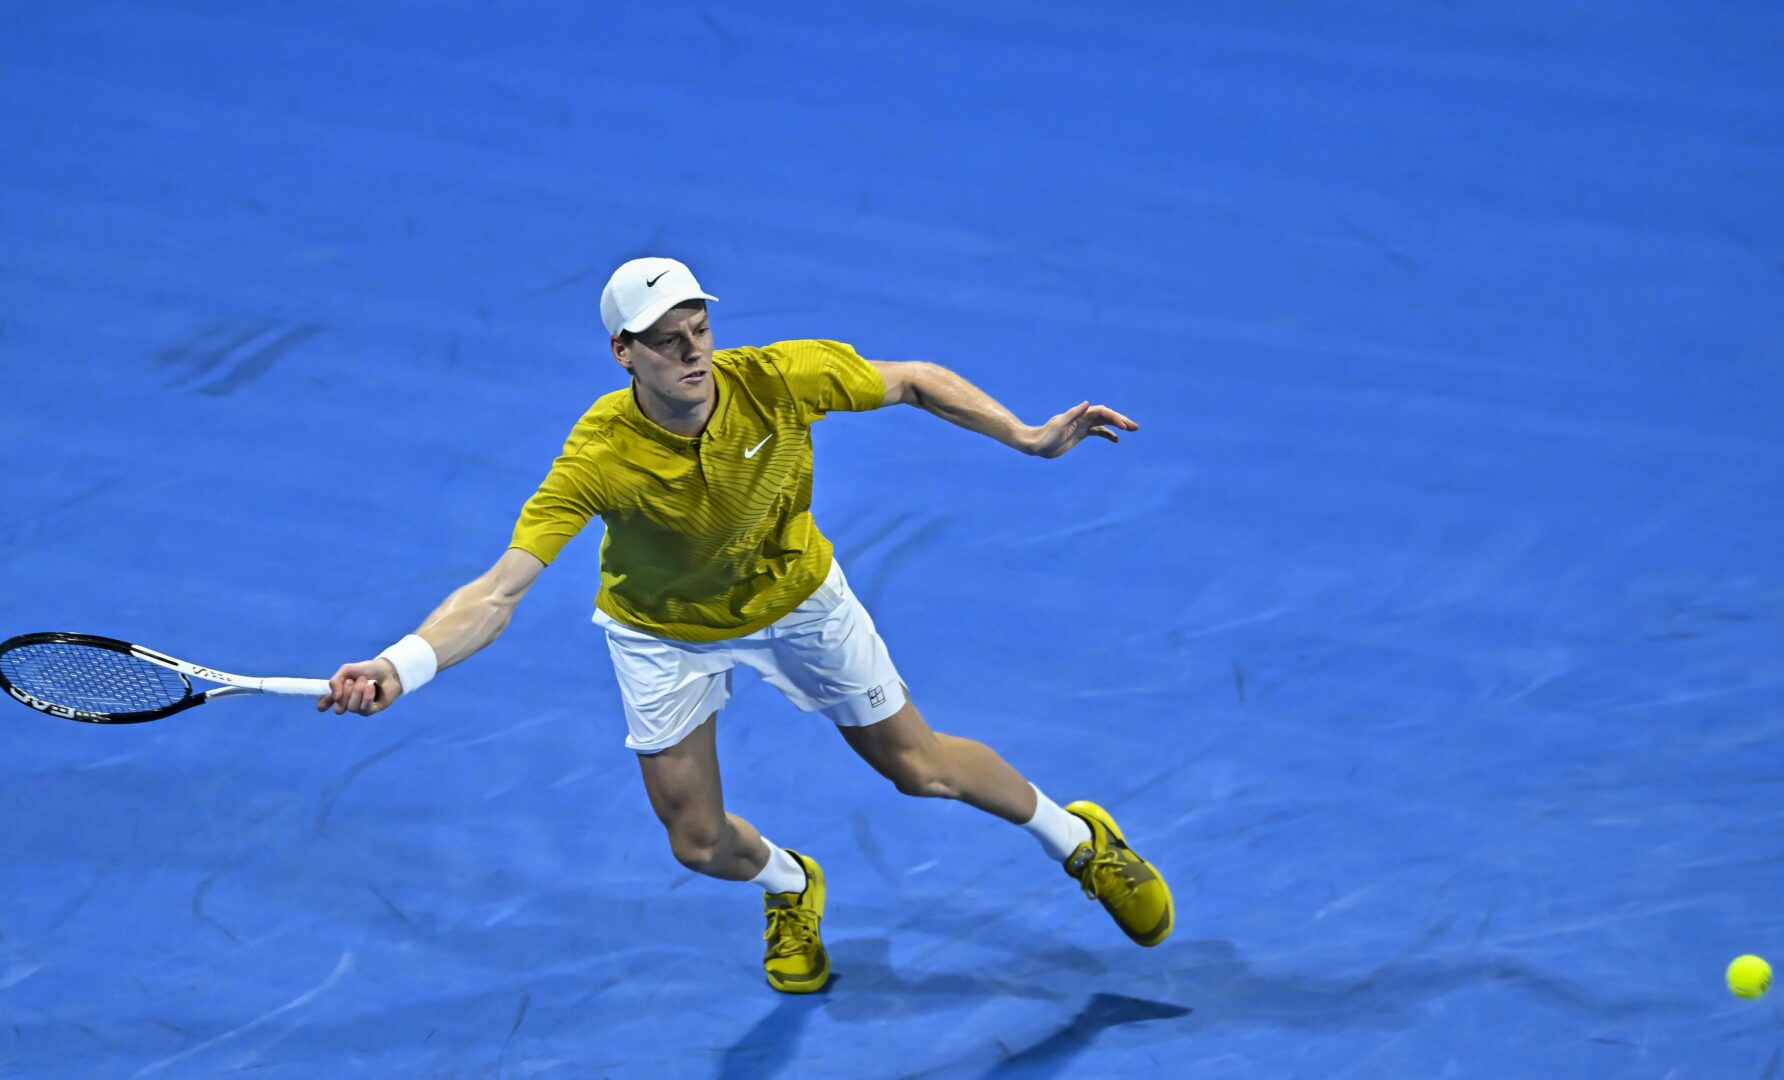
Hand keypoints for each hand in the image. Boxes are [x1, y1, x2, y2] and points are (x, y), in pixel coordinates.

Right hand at [316, 658, 401, 715]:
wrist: (388, 670)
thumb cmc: (368, 669)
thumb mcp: (347, 670)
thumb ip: (335, 681)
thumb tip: (334, 697)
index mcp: (339, 692)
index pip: (324, 704)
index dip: (323, 704)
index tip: (329, 697)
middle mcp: (347, 702)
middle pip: (338, 709)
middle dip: (344, 695)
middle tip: (351, 682)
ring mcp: (359, 707)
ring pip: (351, 708)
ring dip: (357, 692)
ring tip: (365, 681)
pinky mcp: (371, 710)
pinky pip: (364, 709)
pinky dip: (367, 697)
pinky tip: (371, 687)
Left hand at [1024, 401, 1138, 457]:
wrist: (1037, 445)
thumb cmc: (1046, 435)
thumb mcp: (1059, 424)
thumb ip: (1073, 413)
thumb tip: (1088, 403)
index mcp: (1080, 415)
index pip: (1101, 412)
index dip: (1113, 417)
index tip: (1123, 426)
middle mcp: (1083, 418)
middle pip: (1106, 416)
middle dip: (1121, 420)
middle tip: (1135, 427)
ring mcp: (1083, 426)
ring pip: (1104, 423)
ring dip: (1118, 426)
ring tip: (1131, 430)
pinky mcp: (1081, 434)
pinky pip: (1098, 432)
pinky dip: (1107, 434)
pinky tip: (1116, 440)